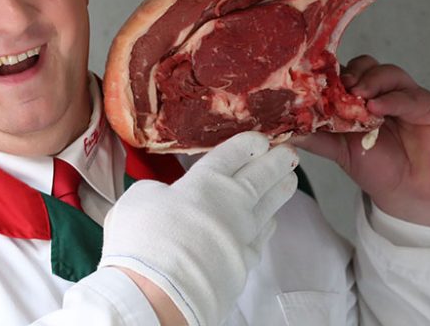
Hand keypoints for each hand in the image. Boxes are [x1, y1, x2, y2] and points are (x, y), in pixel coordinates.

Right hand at [99, 132, 298, 325]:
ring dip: (280, 190)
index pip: (232, 155)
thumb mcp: (139, 197)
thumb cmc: (145, 238)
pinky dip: (267, 225)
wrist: (160, 290)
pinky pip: (261, 237)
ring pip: (268, 205)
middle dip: (275, 161)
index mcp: (205, 181)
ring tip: (291, 179)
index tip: (260, 139)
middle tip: (289, 153)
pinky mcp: (244, 263)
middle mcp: (231, 203)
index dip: (247, 144)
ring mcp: (242, 234)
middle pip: (259, 176)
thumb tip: (164, 197)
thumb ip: (157, 191)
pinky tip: (269, 222)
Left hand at [294, 55, 429, 226]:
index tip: (317, 80)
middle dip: (350, 73)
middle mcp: (379, 91)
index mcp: (356, 97)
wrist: (408, 192)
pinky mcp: (425, 105)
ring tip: (359, 96)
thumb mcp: (337, 150)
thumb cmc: (376, 166)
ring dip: (370, 80)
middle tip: (341, 86)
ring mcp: (402, 95)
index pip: (343, 73)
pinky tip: (378, 107)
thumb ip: (312, 137)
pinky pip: (408, 95)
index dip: (330, 74)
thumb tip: (282, 130)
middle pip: (364, 65)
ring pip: (386, 72)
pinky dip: (391, 98)